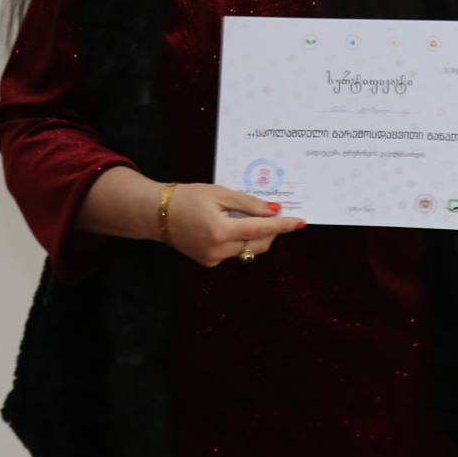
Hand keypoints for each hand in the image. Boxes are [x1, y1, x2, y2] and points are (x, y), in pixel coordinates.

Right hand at [164, 182, 305, 266]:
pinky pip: (234, 253)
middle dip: (270, 230)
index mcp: (222, 231)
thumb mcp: (219, 193)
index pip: (261, 229)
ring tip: (248, 217)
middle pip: (258, 244)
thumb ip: (248, 204)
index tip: (301, 222)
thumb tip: (274, 211)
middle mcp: (219, 250)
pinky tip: (227, 226)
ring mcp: (213, 259)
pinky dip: (238, 241)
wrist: (156, 214)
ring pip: (247, 250)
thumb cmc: (187, 197)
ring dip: (255, 236)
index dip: (283, 225)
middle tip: (274, 214)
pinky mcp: (209, 263)